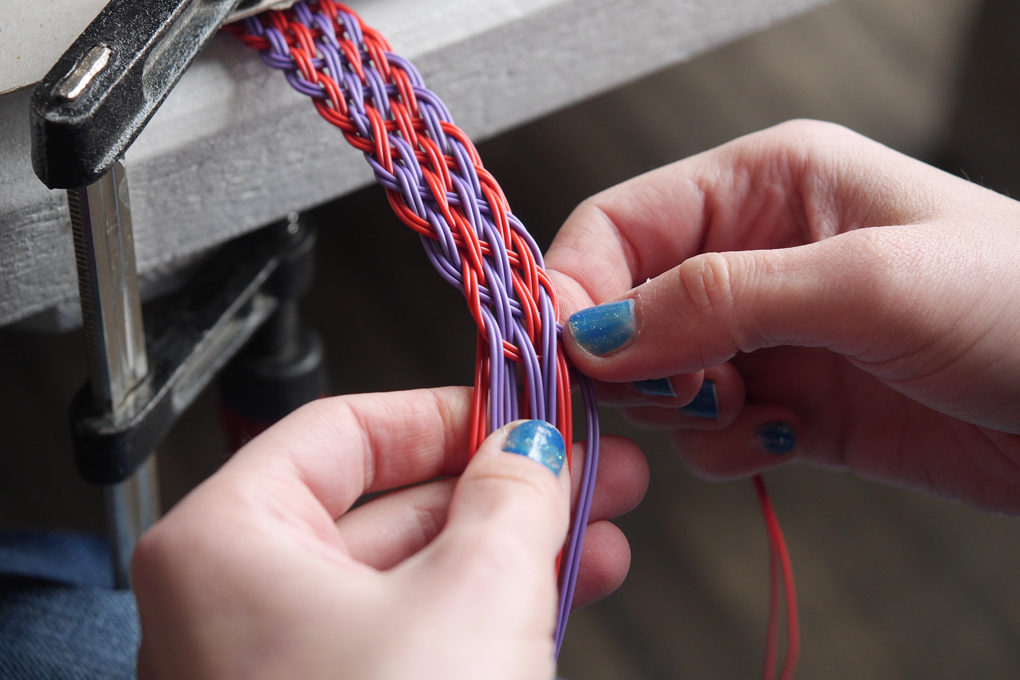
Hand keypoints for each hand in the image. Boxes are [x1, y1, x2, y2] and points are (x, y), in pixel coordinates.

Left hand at [132, 387, 645, 679]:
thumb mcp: (473, 598)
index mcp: (229, 545)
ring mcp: (288, 667)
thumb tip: (532, 445)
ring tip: (601, 527)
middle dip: (505, 483)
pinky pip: (422, 635)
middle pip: (390, 502)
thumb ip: (510, 497)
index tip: (520, 406)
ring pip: (418, 574)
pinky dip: (494, 608)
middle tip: (585, 463)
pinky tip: (567, 588)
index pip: (343, 429)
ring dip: (517, 546)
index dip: (445, 412)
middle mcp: (241, 603)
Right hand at [546, 119, 1019, 514]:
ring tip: (758, 408)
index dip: (578, 289)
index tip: (570, 356)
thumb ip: (719, 300)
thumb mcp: (867, 281)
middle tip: (689, 389)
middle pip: (623, 308)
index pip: (618, 226)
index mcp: (764, 184)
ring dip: (686, 409)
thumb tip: (596, 334)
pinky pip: (706, 432)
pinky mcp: (788, 404)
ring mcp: (770, 335)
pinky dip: (726, 447)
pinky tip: (789, 437)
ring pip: (657, 379)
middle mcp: (754, 255)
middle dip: (637, 360)